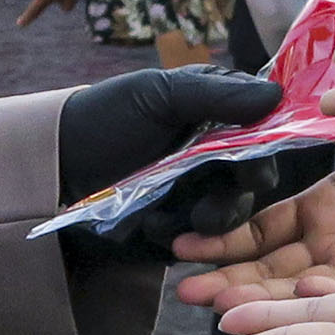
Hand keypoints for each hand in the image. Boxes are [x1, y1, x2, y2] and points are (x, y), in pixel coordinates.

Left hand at [52, 65, 307, 253]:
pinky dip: (177, 234)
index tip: (253, 164)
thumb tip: (278, 97)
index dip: (265, 150)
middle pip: (255, 179)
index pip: (265, 133)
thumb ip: (217, 95)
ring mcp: (200, 193)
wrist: (56, 166)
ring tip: (178, 219)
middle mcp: (218, 154)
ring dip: (212, 219)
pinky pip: (198, 239)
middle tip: (212, 205)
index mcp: (220, 114)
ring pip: (232, 214)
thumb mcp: (159, 94)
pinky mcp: (180, 227)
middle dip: (237, 194)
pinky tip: (149, 225)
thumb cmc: (106, 117)